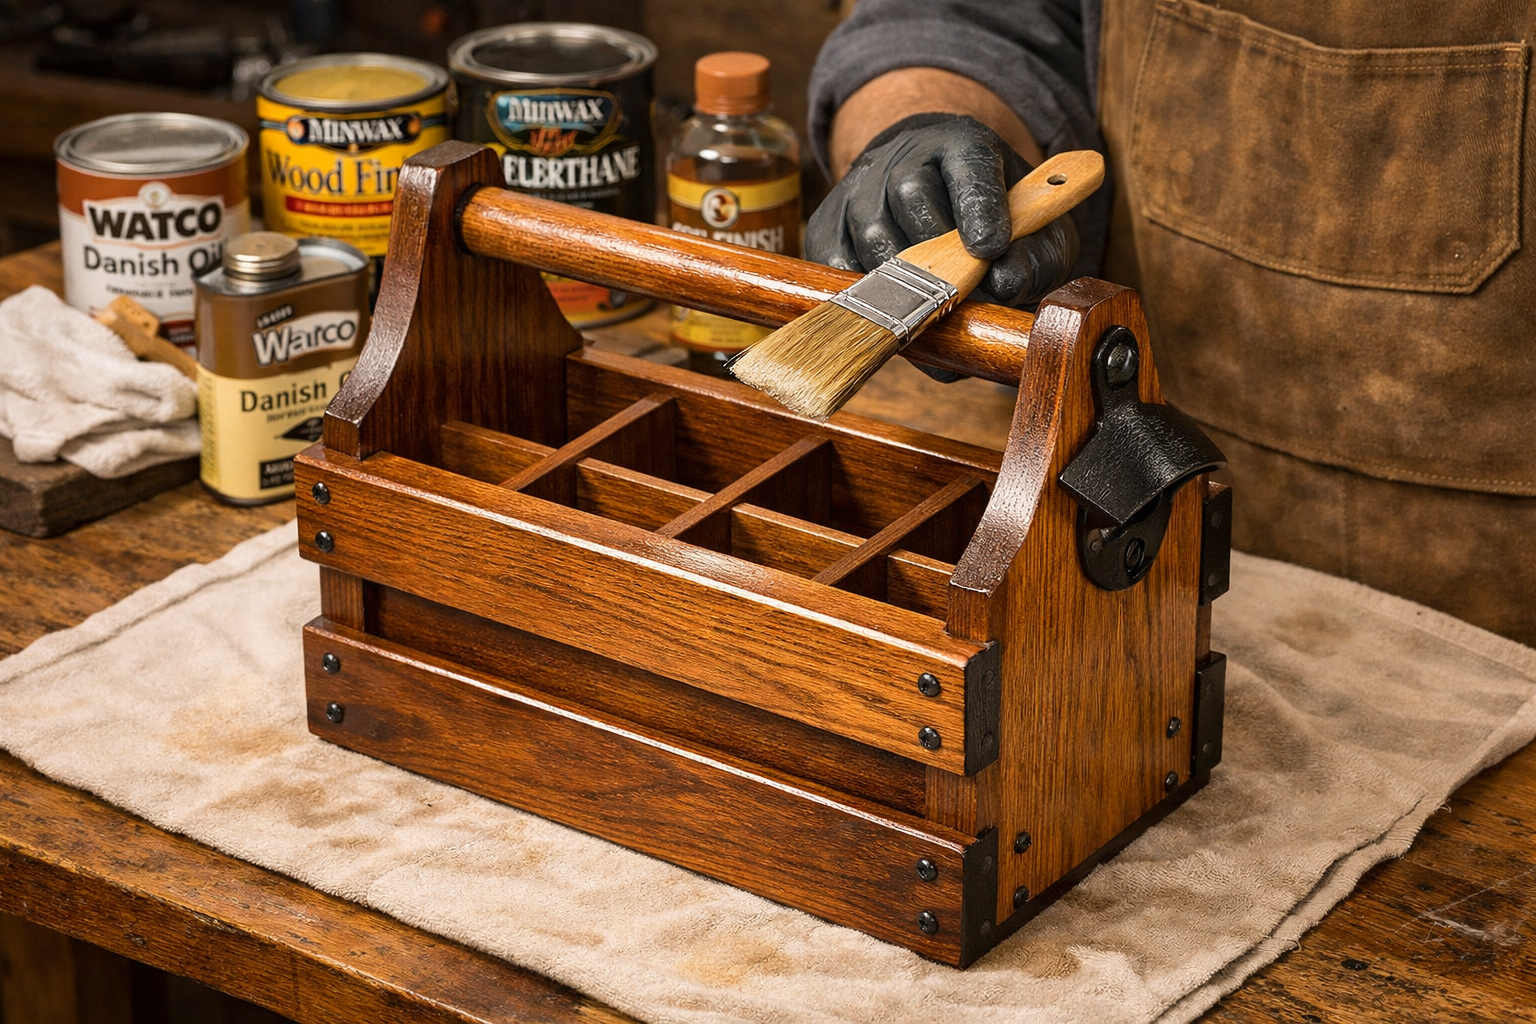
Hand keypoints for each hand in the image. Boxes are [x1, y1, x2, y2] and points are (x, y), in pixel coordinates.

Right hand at [807, 114, 1078, 307]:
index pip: (970, 166)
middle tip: (963, 294)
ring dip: (905, 280)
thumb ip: (1035, 254)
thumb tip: (1005, 283)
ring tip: (930, 303)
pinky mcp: (827, 224)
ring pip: (875, 237)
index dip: (979, 207)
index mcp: (964, 144)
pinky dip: (866, 293)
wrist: (927, 191)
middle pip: (913, 199)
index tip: (991, 248)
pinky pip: (838, 265)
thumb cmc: (990, 220)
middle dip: (941, 257)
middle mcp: (904, 155)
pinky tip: (893, 303)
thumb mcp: (1032, 230)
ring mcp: (859, 188)